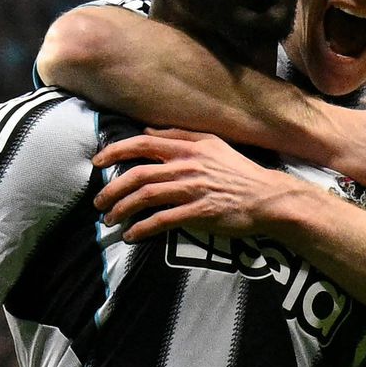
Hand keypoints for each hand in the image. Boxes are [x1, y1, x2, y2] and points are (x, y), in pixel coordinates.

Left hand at [93, 129, 308, 240]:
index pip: (144, 143)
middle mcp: (187, 166)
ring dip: (121, 209)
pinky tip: (132, 235)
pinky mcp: (199, 213)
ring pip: (145, 196)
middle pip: (138, 173)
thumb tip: (147, 131)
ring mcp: (192, 190)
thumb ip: (180, 135)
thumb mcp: (213, 144)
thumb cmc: (239, 172)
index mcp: (188, 148)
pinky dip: (142, 228)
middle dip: (112, 188)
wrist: (267, 198)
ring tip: (109, 220)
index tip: (98, 161)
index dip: (116, 151)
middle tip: (98, 202)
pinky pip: (162, 220)